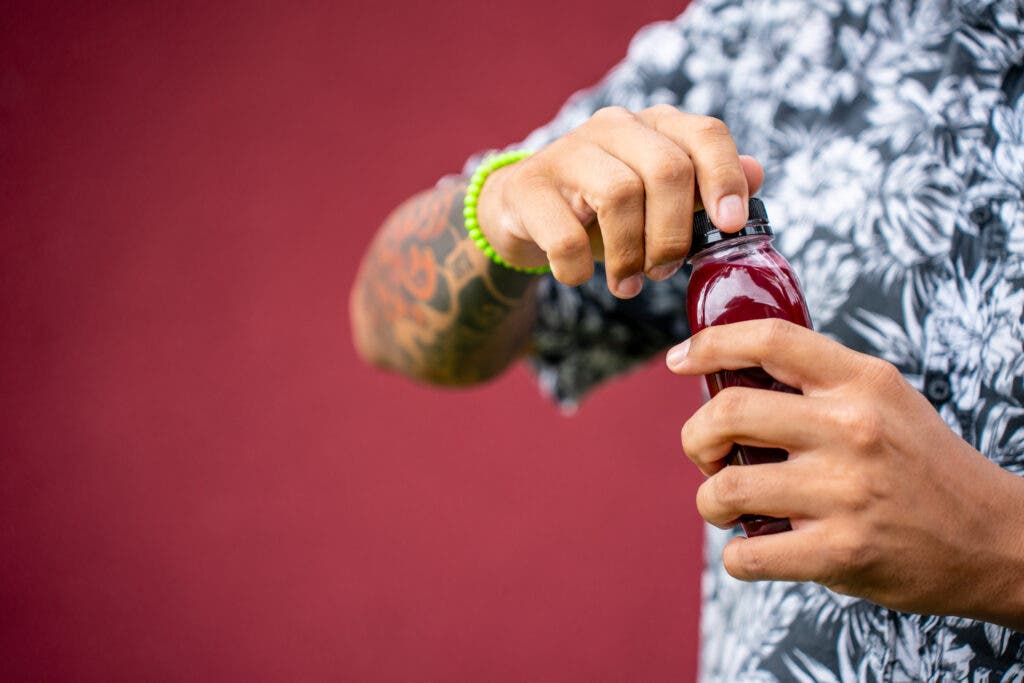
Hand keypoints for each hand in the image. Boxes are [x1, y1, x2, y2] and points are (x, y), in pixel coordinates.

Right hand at [475, 105, 763, 296]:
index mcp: (654, 126)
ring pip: (619, 196)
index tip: (730, 225)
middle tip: (664, 271)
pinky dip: (580, 269)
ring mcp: (567, 151)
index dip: (725, 178)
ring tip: (627, 283)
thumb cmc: (601, 209)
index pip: (705, 133)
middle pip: (667, 169)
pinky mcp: (528, 187)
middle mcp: (613, 126)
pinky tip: (582, 277)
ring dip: (630, 255)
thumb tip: (757, 174)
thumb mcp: (656, 199)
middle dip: (674, 232)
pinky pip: (566, 236)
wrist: (521, 211)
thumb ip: (704, 188)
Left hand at [666, 319, 1023, 628]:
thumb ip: (820, 382)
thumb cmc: (924, 466)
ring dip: (708, 501)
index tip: (679, 361)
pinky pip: (747, 555)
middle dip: (695, 437)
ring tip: (725, 506)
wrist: (994, 539)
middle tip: (704, 454)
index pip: (770, 340)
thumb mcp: (885, 399)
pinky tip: (753, 548)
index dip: (710, 344)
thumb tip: (733, 372)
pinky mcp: (842, 552)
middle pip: (728, 412)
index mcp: (861, 382)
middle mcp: (852, 429)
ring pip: (724, 488)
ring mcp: (846, 492)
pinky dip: (736, 556)